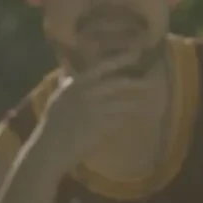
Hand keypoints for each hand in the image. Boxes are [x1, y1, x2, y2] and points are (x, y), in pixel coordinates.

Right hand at [35, 57, 153, 171]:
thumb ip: (65, 83)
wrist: (50, 149)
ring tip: (145, 102)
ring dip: (135, 103)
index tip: (135, 54)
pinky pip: (119, 120)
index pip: (100, 67)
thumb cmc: (52, 125)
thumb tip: (67, 70)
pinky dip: (127, 118)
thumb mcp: (57, 99)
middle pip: (117, 84)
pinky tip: (133, 118)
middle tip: (152, 82)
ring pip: (122, 103)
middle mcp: (86, 94)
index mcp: (75, 85)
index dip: (119, 59)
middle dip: (135, 82)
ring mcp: (95, 111)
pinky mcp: (101, 127)